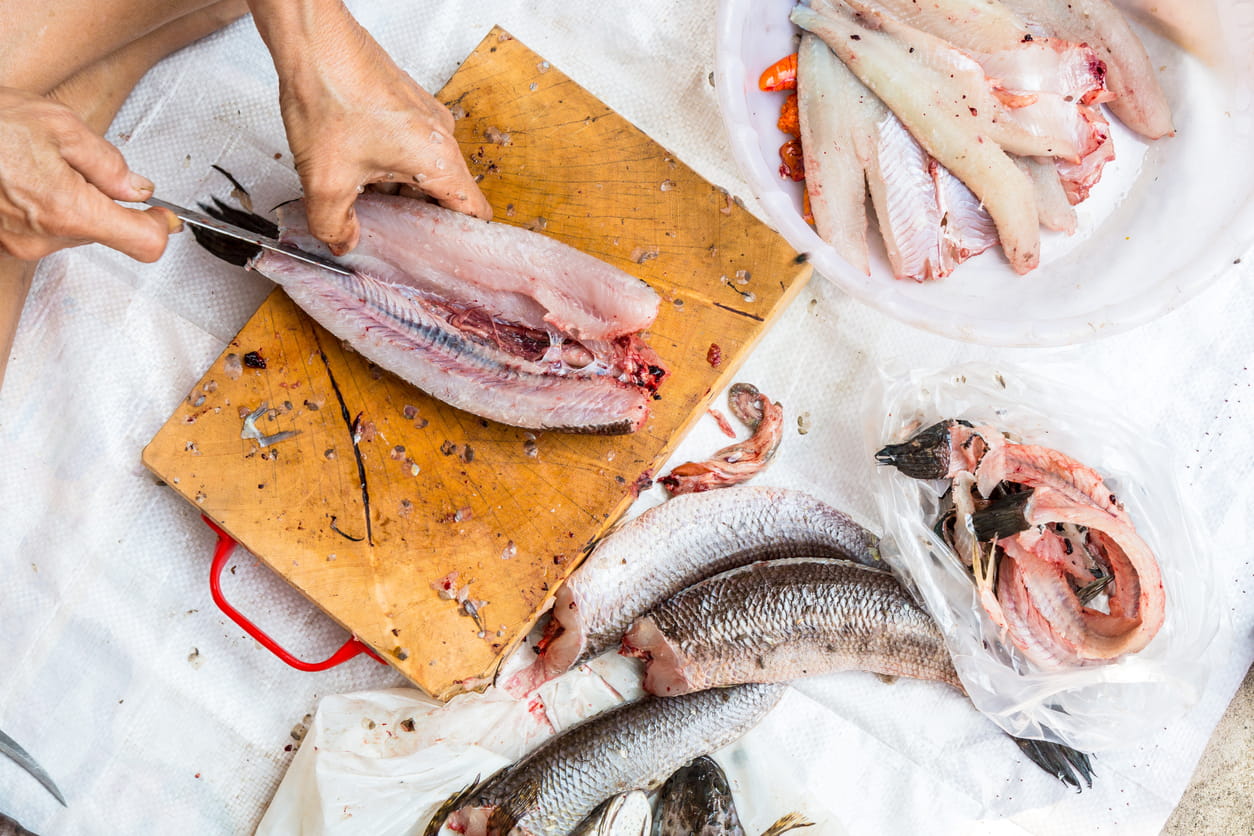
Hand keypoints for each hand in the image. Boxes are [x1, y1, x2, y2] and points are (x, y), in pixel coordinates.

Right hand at [0, 87, 175, 261]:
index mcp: (68, 210)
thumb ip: (108, 163)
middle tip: (77, 163)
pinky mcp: (4, 243)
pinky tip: (21, 177)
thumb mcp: (60, 126)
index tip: (162, 214)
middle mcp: (45, 238)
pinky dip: (44, 206)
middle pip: (106, 231)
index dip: (158, 227)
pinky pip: (44, 229)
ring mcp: (21, 245)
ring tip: (37, 164)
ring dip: (71, 200)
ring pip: (74, 228)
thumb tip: (136, 188)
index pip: (143, 243)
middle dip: (103, 200)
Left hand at [251, 1, 490, 254]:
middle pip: (449, 196)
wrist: (313, 40)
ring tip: (371, 208)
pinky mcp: (407, 106)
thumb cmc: (330, 94)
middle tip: (398, 243)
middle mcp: (442, 138)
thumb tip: (342, 243)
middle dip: (424, 222)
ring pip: (427, 172)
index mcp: (439, 161)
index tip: (448, 262)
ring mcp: (426, 119)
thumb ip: (335, 226)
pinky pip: (412, 149)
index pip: (474, 215)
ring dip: (403, 194)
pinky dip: (393, 168)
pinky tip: (360, 174)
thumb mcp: (326, 181)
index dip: (464, 245)